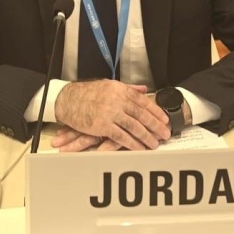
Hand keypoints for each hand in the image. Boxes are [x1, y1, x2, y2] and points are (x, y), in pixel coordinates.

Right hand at [54, 81, 170, 150]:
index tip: (165, 119)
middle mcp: (117, 100)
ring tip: (155, 144)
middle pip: (142, 114)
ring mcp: (110, 113)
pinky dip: (132, 143)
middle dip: (156, 125)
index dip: (156, 111)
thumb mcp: (108, 85)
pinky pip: (122, 136)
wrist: (68, 100)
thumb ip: (128, 88)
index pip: (143, 101)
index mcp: (120, 89)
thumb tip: (144, 89)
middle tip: (166, 134)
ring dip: (147, 136)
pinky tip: (140, 148)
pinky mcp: (103, 125)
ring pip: (134, 126)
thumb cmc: (87, 93)